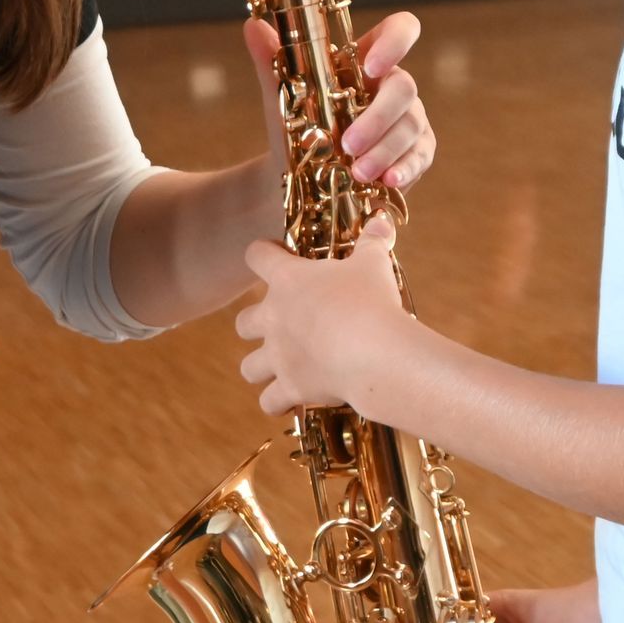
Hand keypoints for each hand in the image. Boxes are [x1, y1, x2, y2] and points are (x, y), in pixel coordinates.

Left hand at [237, 215, 406, 413]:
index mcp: (288, 280)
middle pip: (242, 322)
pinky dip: (279, 402)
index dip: (264, 253)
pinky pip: (269, 402)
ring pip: (249, 367)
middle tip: (283, 324)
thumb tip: (381, 220)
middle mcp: (273, 319)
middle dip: (256, 325)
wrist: (375, 353)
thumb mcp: (373, 264)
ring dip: (262, 368)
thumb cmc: (370, 301)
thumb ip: (373, 241)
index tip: (278, 255)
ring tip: (285, 368)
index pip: (256, 255)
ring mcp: (278, 357)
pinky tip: (295, 399)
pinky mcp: (291, 388)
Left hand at [241, 10, 435, 192]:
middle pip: (404, 87)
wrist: (301, 179)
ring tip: (356, 172)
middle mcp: (394, 85)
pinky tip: (388, 180)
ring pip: (411, 125)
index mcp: (367, 59)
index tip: (371, 66)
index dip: (395, 41)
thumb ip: (272, 61)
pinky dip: (405, 168)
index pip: (399, 30)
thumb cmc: (298, 128)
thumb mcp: (284, 97)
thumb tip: (253, 26)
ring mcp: (410, 118)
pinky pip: (420, 156)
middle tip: (347, 144)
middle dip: (377, 118)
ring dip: (383, 150)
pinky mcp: (418, 151)